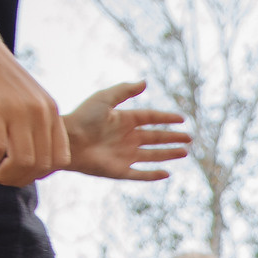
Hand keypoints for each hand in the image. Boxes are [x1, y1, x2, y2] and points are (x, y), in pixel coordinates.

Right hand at [0, 29, 67, 185]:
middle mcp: (38, 110)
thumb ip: (31, 119)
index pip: (59, 158)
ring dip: (5, 175)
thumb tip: (29, 155)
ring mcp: (17, 109)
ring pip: (22, 161)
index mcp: (49, 108)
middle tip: (0, 178)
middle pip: (41, 164)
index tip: (20, 173)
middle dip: (20, 179)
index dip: (40, 174)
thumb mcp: (21, 95)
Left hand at [63, 82, 190, 181]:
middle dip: (172, 138)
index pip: (150, 118)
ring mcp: (124, 155)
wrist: (67, 141)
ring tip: (184, 153)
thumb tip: (145, 82)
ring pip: (152, 155)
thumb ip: (124, 91)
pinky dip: (153, 175)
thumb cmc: (83, 117)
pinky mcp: (120, 171)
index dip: (166, 118)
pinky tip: (166, 173)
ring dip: (168, 154)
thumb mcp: (104, 99)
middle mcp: (126, 138)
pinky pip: (140, 174)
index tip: (182, 118)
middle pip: (155, 137)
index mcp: (124, 120)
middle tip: (189, 138)